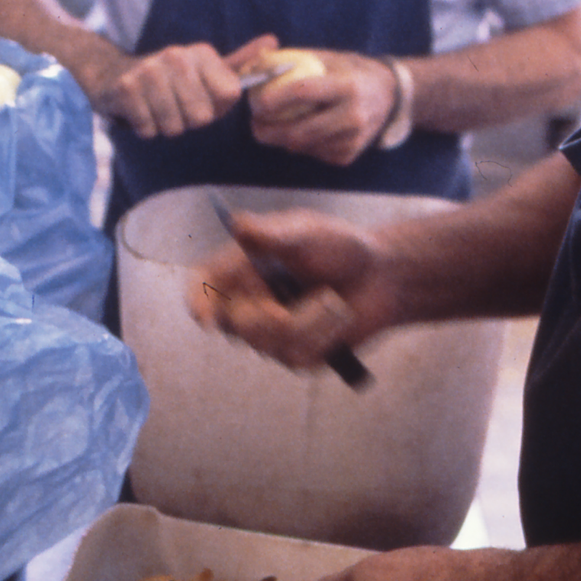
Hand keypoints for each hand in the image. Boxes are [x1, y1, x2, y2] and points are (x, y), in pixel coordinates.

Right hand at [92, 34, 277, 138]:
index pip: (230, 96)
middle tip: (176, 105)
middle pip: (202, 116)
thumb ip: (240, 61)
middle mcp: (177, 56)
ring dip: (167, 126)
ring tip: (158, 108)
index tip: (202, 97)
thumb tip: (273, 42)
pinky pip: (150, 130)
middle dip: (190, 120)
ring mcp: (149, 71)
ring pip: (175, 127)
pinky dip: (146, 128)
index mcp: (202, 52)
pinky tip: (141, 111)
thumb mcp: (206, 67)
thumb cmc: (170, 79)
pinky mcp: (127, 89)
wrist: (115, 74)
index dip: (217, 107)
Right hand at [188, 206, 399, 368]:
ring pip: (269, 343)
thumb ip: (273, 235)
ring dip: (311, 321)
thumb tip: (237, 224)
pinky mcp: (294, 354)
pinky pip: (296, 356)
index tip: (208, 317)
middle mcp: (248, 302)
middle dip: (274, 315)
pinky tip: (338, 319)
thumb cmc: (340, 247)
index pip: (203, 288)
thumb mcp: (308, 233)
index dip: (199, 302)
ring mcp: (269, 333)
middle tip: (322, 295)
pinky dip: (323, 335)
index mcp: (240, 269)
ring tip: (336, 301)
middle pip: (236, 325)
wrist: (381, 277)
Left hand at [248, 51, 398, 165]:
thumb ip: (297, 60)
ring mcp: (352, 140)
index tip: (256, 102)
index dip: (276, 99)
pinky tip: (298, 131)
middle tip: (254, 123)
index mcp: (348, 86)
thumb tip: (258, 62)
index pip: (305, 93)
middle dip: (269, 131)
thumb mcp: (331, 58)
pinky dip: (299, 144)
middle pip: (299, 131)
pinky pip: (312, 153)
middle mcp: (353, 116)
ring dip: (280, 138)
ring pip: (302, 146)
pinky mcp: (348, 156)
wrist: (391, 95)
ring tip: (270, 125)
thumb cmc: (353, 71)